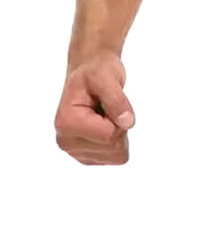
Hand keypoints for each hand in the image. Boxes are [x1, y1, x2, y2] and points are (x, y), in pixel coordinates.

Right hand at [54, 50, 134, 164]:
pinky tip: (105, 125)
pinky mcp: (85, 155)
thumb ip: (117, 101)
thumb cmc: (96, 71)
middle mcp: (66, 141)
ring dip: (118, 133)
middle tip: (108, 109)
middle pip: (114, 148)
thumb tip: (127, 124)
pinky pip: (114, 158)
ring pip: (116, 156)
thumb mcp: (108, 78)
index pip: (110, 136)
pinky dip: (116, 141)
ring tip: (105, 115)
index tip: (109, 102)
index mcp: (67, 123)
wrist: (89, 71)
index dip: (120, 118)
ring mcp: (74, 151)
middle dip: (119, 127)